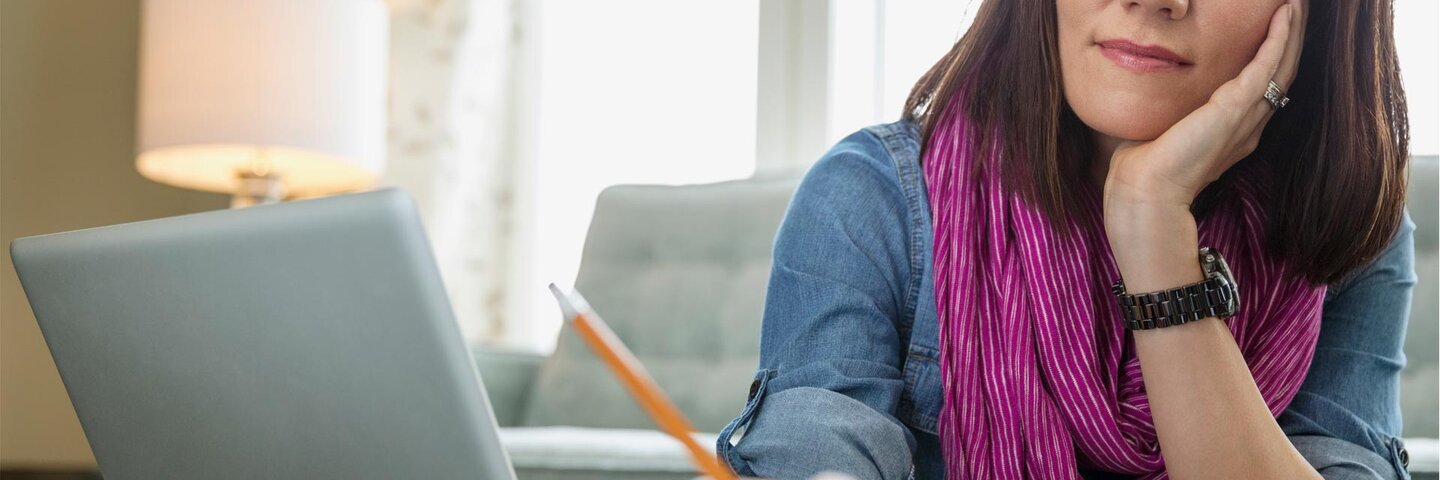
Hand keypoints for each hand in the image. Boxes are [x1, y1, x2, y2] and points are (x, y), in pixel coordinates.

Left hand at [1102, 0, 1306, 212]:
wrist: (1146, 189)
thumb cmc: (1146, 166)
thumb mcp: (1165, 132)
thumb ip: (1173, 114)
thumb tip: (1156, 100)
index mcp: (1234, 133)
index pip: (1262, 88)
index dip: (1274, 57)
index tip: (1277, 28)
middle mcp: (1247, 126)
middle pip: (1280, 73)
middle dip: (1290, 38)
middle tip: (1296, 8)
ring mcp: (1245, 117)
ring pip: (1281, 66)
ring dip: (1291, 32)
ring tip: (1296, 4)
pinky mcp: (1236, 108)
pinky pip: (1267, 65)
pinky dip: (1278, 38)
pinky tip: (1285, 15)